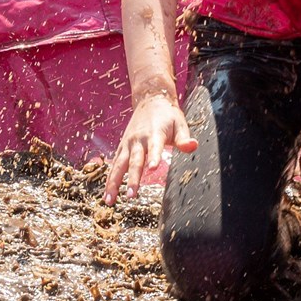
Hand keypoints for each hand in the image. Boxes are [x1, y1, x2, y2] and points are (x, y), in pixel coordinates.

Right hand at [102, 91, 196, 205]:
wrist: (150, 101)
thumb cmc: (168, 116)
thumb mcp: (180, 124)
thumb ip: (185, 138)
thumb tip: (193, 146)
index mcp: (154, 133)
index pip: (155, 146)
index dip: (154, 156)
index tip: (153, 168)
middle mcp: (138, 140)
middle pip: (134, 160)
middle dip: (133, 178)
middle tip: (132, 195)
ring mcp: (127, 144)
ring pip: (118, 165)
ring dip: (113, 183)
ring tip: (110, 200)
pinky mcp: (121, 148)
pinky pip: (114, 166)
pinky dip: (109, 179)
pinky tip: (107, 195)